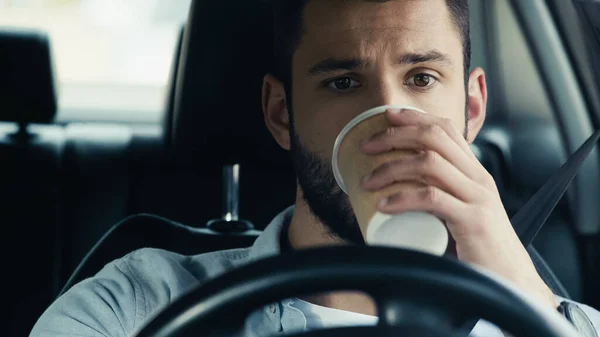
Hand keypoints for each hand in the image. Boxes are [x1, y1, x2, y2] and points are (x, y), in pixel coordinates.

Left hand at [359, 108, 557, 308]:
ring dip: (392, 167)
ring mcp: (477, 198)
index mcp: (475, 173)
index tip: (387, 116)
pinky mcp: (472, 221)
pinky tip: (383, 206)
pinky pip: (432, 198)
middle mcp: (478, 179)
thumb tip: (395, 194)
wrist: (510, 281)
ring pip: (429, 164)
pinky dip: (403, 198)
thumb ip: (437, 200)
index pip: (446, 130)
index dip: (415, 118)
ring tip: (367, 181)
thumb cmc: (478, 249)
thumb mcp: (458, 213)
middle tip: (367, 147)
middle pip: (434, 139)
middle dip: (395, 136)